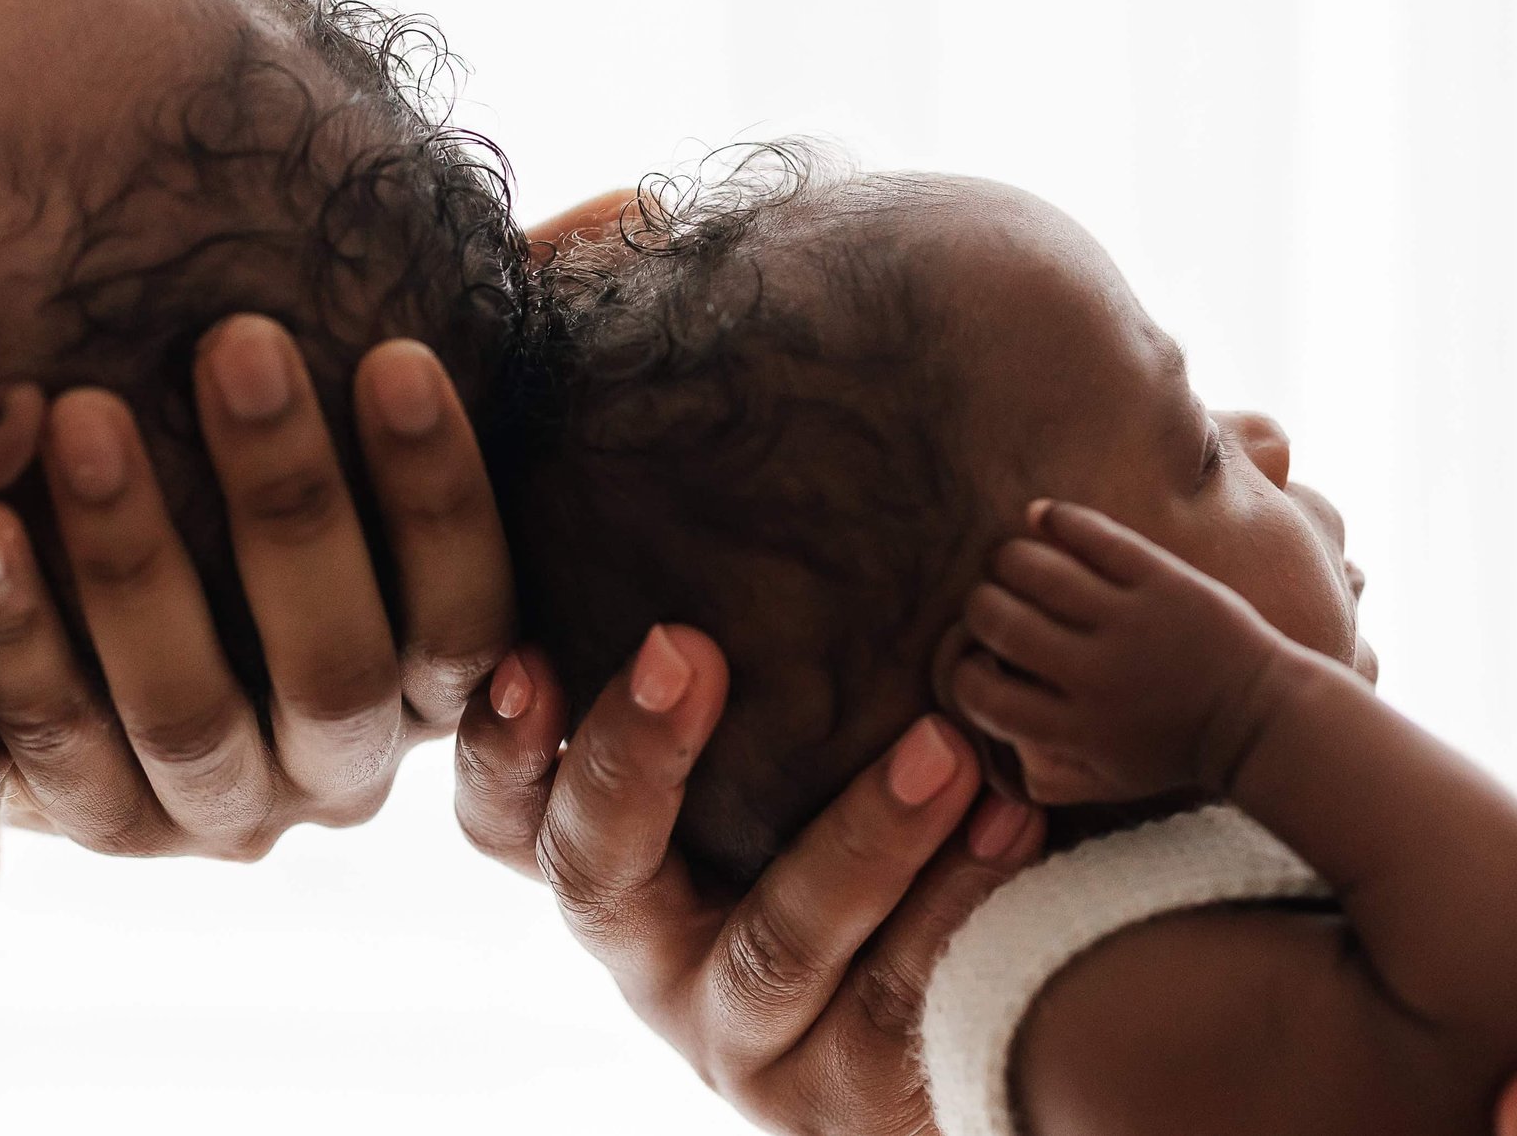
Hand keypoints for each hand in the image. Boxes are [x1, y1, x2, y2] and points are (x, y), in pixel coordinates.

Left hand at [0, 316, 512, 858]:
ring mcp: (215, 810)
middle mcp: (339, 767)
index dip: (438, 490)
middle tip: (232, 342)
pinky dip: (14, 631)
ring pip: (189, 710)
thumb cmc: (245, 483)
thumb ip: (415, 376)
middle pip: (336, 663)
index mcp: (428, 682)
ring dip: (136, 560)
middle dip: (287, 498)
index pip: (466, 606)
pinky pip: (55, 739)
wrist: (87, 637)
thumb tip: (576, 225)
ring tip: (79, 417)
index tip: (393, 353)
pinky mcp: (94, 825)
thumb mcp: (349, 440)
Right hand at [457, 631, 1046, 1135]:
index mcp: (619, 865)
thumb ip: (764, 660)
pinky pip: (901, 1000)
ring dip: (860, 837)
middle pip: (595, 868)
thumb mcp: (797, 746)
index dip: (498, 744)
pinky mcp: (853, 1100)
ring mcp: (748, 1038)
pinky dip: (960, 904)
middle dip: (633, 753)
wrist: (1005, 1007)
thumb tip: (738, 445)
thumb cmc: (887, 819)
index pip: (507, 813)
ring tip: (945, 746)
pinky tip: (1018, 823)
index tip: (529, 657)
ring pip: (775, 942)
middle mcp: (655, 954)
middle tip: (689, 646)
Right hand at [949, 500, 1299, 804]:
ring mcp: (1132, 622)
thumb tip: (982, 732)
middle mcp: (1096, 674)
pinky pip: (1091, 533)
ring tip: (1015, 563)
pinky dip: (1056, 518)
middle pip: (996, 617)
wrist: (1262, 720)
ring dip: (1009, 558)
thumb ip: (1042, 769)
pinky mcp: (1164, 580)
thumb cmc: (1174, 751)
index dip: (963, 671)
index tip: (978, 659)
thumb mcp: (1106, 781)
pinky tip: (1044, 518)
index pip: (979, 690)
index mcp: (1075, 728)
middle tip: (993, 603)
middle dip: (981, 605)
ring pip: (1033, 566)